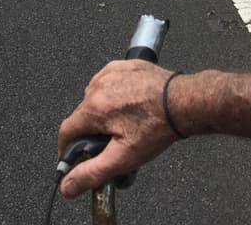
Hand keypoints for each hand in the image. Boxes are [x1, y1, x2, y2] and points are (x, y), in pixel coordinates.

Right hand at [56, 60, 181, 197]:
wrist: (184, 102)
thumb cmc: (158, 127)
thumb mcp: (123, 158)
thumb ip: (92, 173)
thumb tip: (68, 185)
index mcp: (94, 107)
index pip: (66, 131)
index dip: (67, 149)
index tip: (75, 157)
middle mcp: (99, 85)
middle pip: (82, 114)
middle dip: (91, 131)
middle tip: (110, 142)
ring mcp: (112, 72)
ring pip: (95, 97)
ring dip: (102, 111)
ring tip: (124, 124)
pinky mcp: (126, 65)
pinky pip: (110, 82)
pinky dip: (114, 94)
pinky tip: (130, 106)